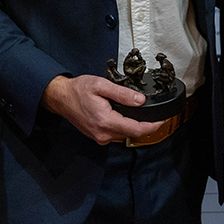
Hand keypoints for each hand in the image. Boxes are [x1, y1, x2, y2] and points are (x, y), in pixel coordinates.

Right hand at [40, 75, 164, 144]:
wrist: (61, 98)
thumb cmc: (78, 90)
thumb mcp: (102, 85)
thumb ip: (122, 94)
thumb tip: (141, 101)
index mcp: (105, 121)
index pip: (136, 129)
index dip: (152, 126)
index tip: (163, 121)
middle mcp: (103, 134)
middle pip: (132, 133)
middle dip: (146, 125)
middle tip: (156, 115)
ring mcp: (100, 137)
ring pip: (124, 135)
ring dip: (134, 126)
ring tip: (142, 114)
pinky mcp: (98, 136)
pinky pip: (116, 134)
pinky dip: (124, 127)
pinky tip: (125, 116)